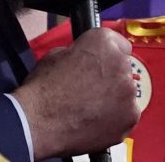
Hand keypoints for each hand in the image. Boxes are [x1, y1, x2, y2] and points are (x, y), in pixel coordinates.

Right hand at [12, 26, 139, 158]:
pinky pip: (126, 116)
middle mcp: (121, 62)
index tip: (100, 66)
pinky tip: (94, 123)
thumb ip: (79, 52)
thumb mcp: (56, 56)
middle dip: (109, 79)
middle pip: (123, 69)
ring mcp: (128, 90)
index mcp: (103, 42)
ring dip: (113, 100)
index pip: (118, 44)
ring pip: (126, 93)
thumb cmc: (40, 92)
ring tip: (88, 111)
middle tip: (89, 92)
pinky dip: (114, 120)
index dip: (106, 57)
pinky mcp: (129, 115)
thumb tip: (84, 58)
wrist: (35, 124)